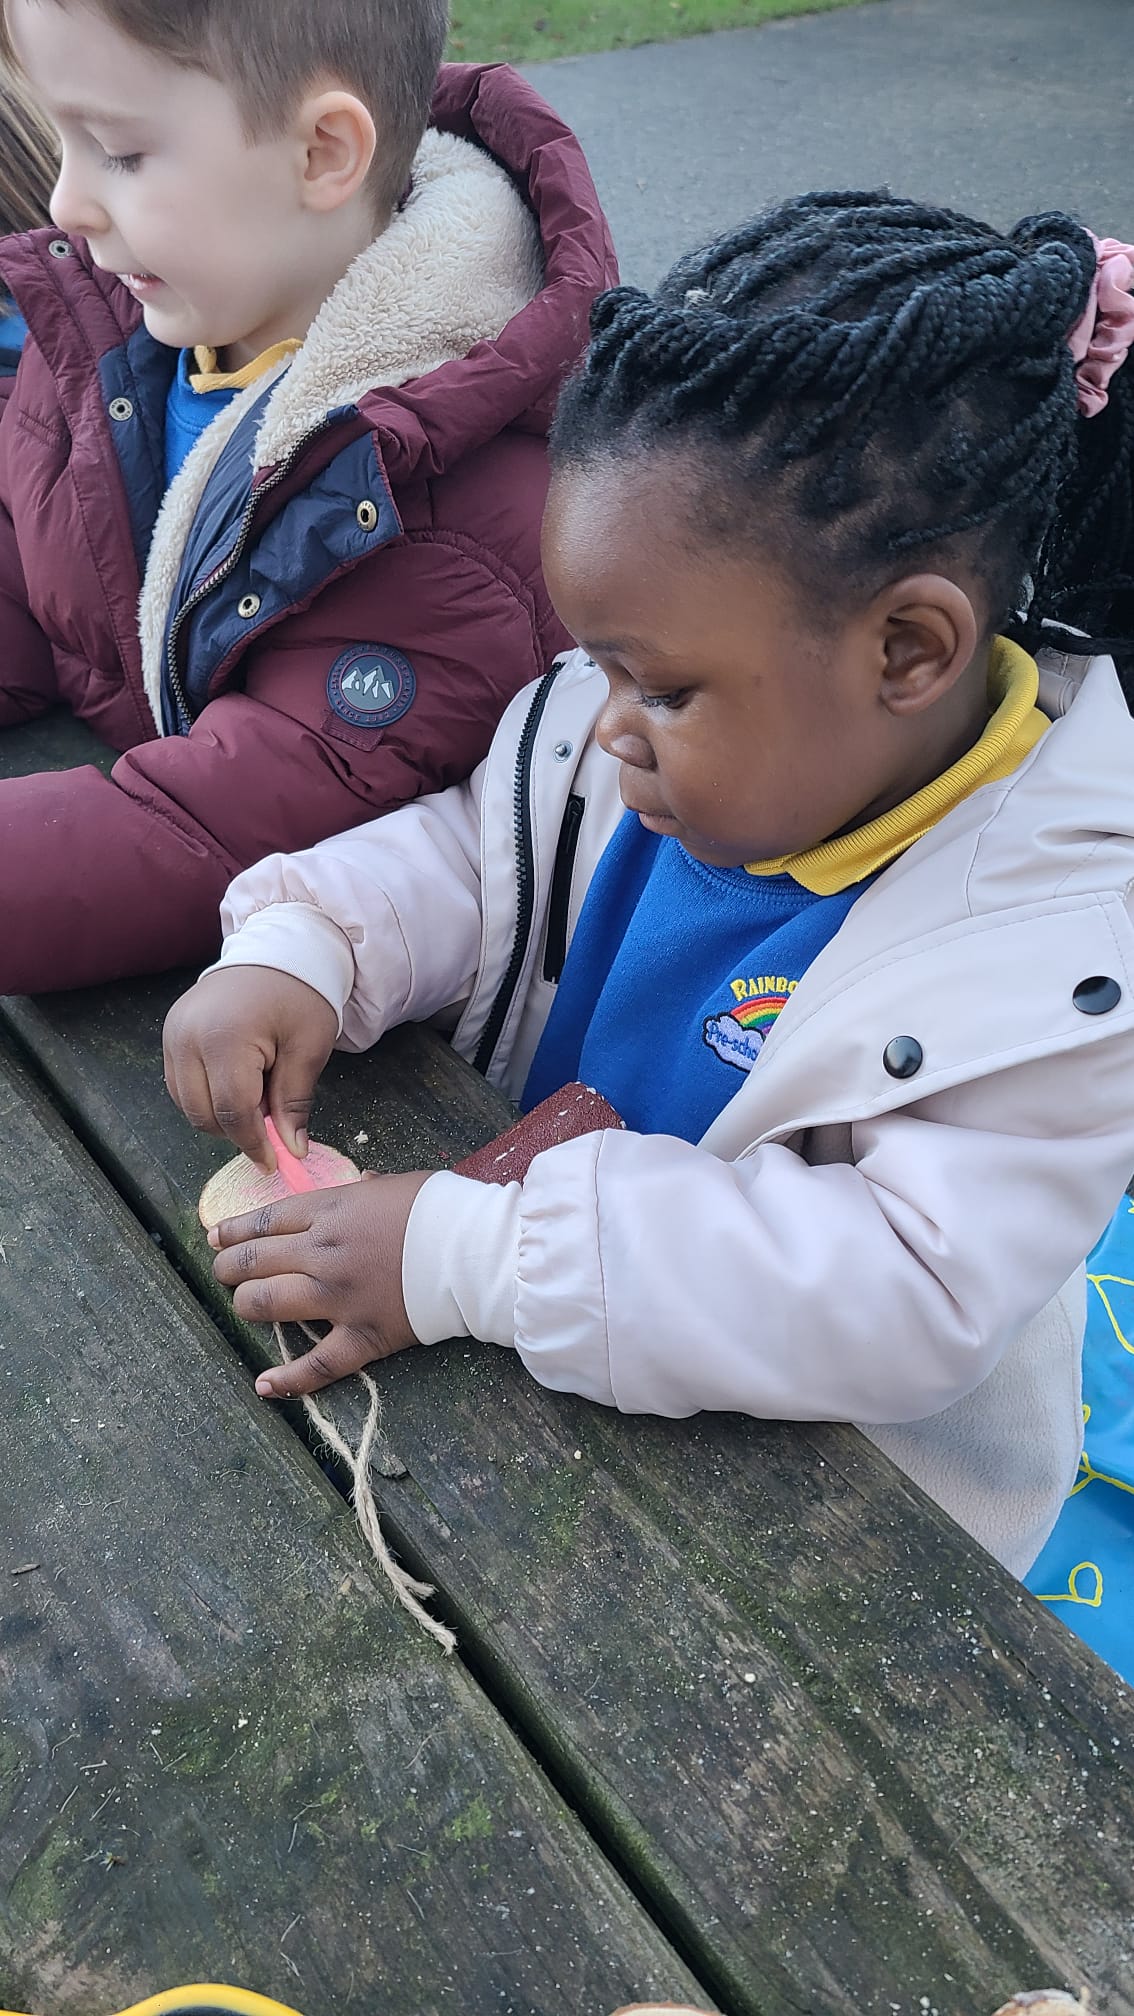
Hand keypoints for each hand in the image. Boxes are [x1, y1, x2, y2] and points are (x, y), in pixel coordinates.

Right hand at [164, 966, 337, 1170]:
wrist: (278, 948)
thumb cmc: (300, 994)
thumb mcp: (308, 1047)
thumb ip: (294, 1101)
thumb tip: (292, 1150)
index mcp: (224, 1037)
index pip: (232, 1111)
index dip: (254, 1143)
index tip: (273, 1161)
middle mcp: (187, 1037)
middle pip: (203, 1113)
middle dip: (237, 1129)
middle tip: (272, 1120)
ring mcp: (173, 1034)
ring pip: (187, 1103)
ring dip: (221, 1114)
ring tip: (258, 1093)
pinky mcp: (170, 1033)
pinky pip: (180, 1084)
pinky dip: (207, 1095)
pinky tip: (238, 1082)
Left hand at [208, 1170, 431, 1395]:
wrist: (475, 1250)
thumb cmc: (441, 1209)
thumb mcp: (396, 1183)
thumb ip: (368, 1189)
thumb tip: (363, 1183)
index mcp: (331, 1212)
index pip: (266, 1221)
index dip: (235, 1231)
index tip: (216, 1237)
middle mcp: (323, 1253)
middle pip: (256, 1261)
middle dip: (230, 1267)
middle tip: (223, 1273)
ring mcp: (338, 1298)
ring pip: (268, 1304)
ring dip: (246, 1305)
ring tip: (242, 1305)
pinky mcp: (361, 1336)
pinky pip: (317, 1365)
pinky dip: (287, 1379)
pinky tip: (264, 1385)